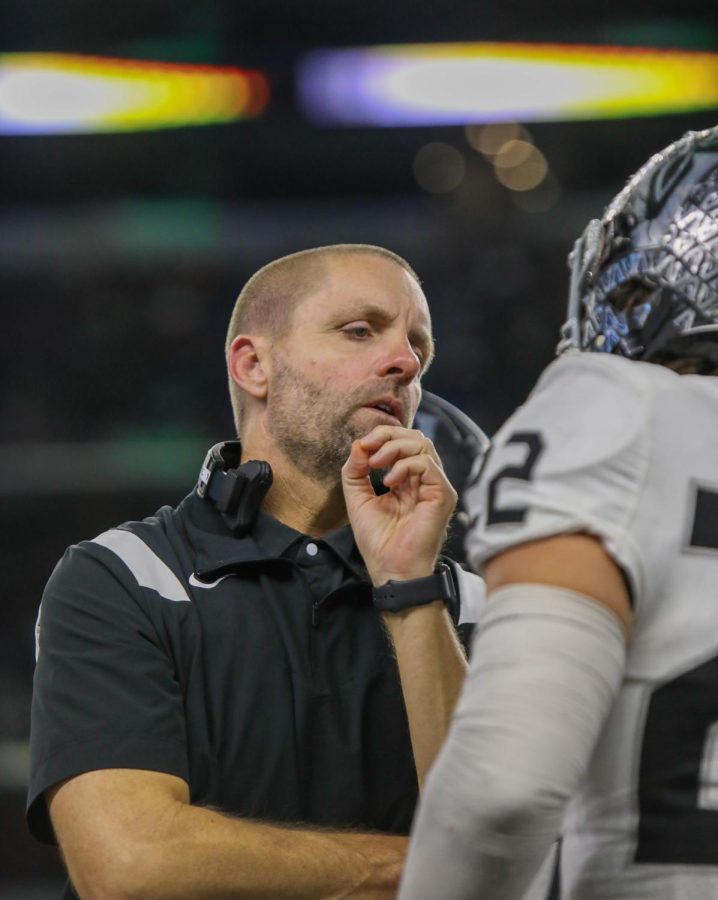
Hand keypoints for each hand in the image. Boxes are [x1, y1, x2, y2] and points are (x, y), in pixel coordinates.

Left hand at [341, 426, 456, 584]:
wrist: (391, 569)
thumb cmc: (379, 541)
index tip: (362, 446)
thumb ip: (355, 472)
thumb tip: (358, 445)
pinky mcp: (442, 494)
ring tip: (376, 464)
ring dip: (394, 448)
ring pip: (423, 445)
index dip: (382, 436)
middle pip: (415, 437)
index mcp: (408, 479)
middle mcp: (425, 479)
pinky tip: (389, 482)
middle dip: (388, 435)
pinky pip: (427, 464)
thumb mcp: (357, 500)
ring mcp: (436, 486)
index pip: (403, 441)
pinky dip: (405, 466)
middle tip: (368, 447)